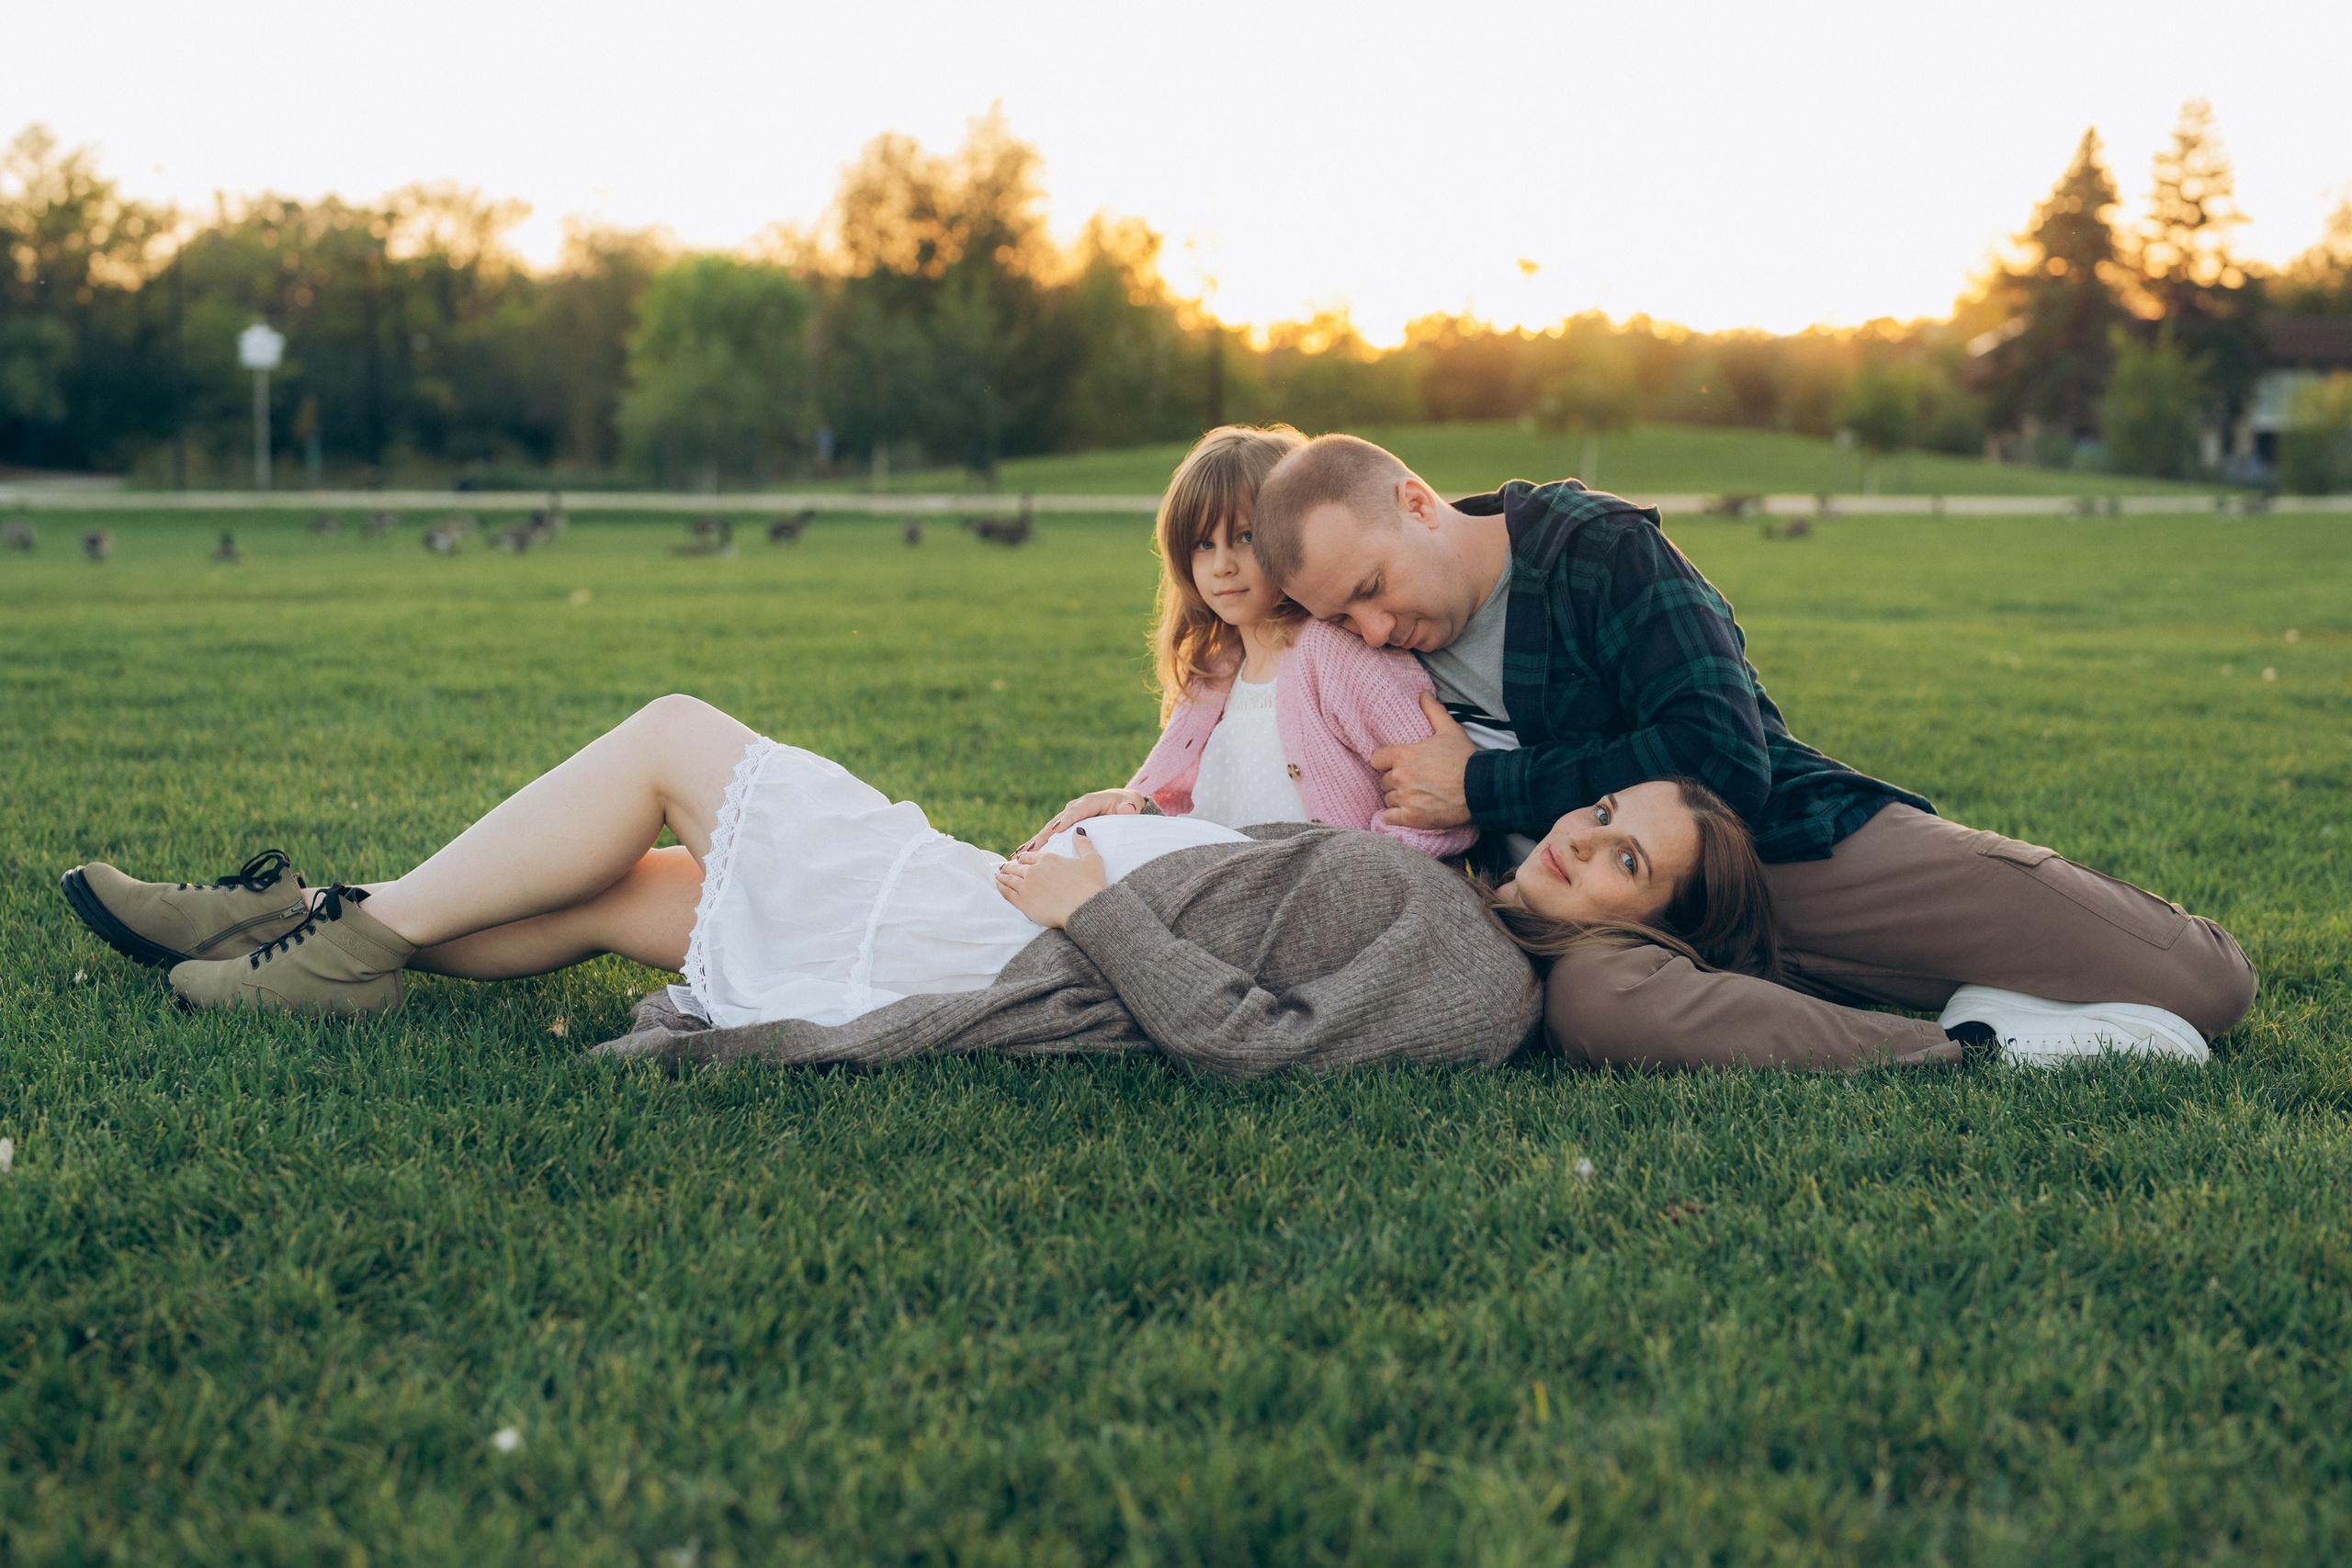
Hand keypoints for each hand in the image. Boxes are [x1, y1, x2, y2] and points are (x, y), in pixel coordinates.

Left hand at [994, 832, 1108, 928]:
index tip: (1020, 859)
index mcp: (1049, 859)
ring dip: (1003, 876)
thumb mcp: (1092, 860)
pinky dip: (1001, 889)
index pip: (1031, 856)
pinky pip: (1007, 893)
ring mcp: (1027, 885)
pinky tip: (997, 887)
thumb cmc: (1091, 886)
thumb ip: (1084, 844)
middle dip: (1011, 866)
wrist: (1085, 909)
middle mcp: (1035, 870)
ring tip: (998, 876)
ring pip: (1010, 878)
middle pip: (1018, 867)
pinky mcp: (1023, 902)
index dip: (1025, 858)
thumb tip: (1078, 829)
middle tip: (1004, 867)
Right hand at [1019, 788, 1148, 852]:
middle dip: (1043, 835)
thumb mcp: (1129, 806)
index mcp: (1089, 802)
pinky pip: (1049, 836)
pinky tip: (1020, 855)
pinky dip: (1036, 845)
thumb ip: (1128, 808)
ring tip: (1018, 854)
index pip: (1076, 811)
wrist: (1121, 804)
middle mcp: (1074, 808)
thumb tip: (1127, 807)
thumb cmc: (1125, 807)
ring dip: (1034, 842)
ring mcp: (1067, 817)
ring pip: (1048, 830)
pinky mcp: (1063, 827)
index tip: (1056, 830)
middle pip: (1057, 822)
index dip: (1066, 820)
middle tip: (1031, 848)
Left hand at [1368, 692, 1477, 829]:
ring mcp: (1405, 798)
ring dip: (1398, 798)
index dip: (1386, 762)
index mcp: (1404, 754)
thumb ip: (1433, 711)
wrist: (1481, 787)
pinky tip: (1407, 812)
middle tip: (1413, 782)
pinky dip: (1395, 816)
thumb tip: (1424, 693)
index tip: (1397, 765)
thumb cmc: (1465, 758)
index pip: (1376, 759)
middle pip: (1384, 780)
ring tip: (1416, 796)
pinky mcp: (1412, 817)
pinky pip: (1389, 818)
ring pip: (1388, 799)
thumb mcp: (1450, 730)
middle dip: (1395, 781)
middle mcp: (1400, 776)